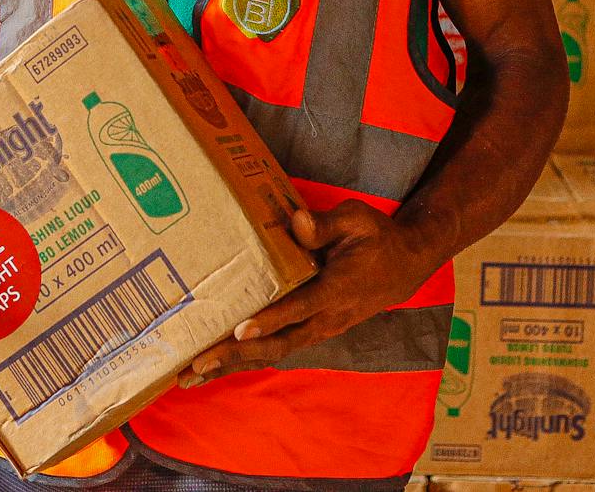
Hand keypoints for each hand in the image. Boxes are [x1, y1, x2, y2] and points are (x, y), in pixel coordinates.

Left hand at [180, 201, 437, 384]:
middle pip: (277, 343)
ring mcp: (318, 329)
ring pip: (273, 353)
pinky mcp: (311, 331)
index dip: (270, 319)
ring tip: (190, 375)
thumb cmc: (375, 238)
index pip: (299, 308)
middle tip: (196, 363)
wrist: (403, 268)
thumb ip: (326, 224)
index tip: (241, 329)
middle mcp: (325, 318)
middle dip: (235, 355)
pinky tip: (215, 366)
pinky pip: (276, 350)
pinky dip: (245, 360)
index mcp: (336, 290)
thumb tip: (297, 222)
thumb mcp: (357, 219)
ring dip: (233, 364)